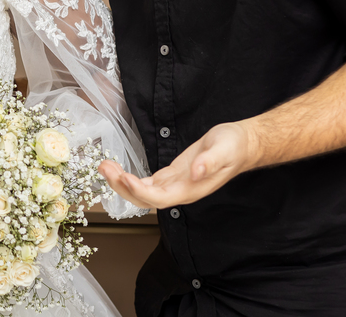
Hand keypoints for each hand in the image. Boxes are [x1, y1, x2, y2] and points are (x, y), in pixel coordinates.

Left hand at [98, 122, 257, 209]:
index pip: (160, 198)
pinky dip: (130, 177)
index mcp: (191, 190)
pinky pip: (147, 182)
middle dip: (122, 187)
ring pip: (142, 191)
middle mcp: (180, 191)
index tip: (125, 177)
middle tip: (104, 168)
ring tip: (104, 166)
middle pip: (145, 199)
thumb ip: (210, 162)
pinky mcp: (171, 175)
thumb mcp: (224, 149)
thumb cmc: (234, 147)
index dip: (141, 191)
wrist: (241, 145)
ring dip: (121, 182)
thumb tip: (195, 172)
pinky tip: (117, 169)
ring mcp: (174, 184)